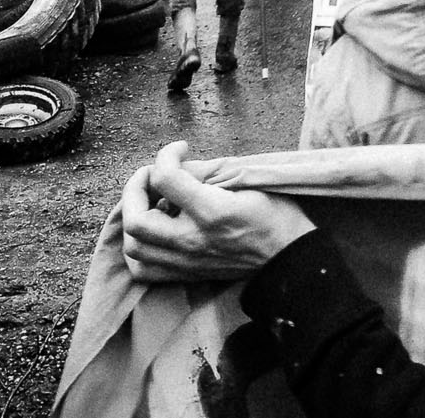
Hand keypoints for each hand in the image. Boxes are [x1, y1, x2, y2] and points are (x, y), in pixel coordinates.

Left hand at [121, 141, 315, 281]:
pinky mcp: (187, 275)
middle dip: (135, 188)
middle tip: (152, 174)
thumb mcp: (248, 181)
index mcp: (212, 212)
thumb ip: (206, 172)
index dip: (166, 155)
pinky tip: (151, 230)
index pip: (165, 179)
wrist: (290, 258)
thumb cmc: (276, 215)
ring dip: (133, 217)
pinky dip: (138, 247)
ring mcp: (187, 263)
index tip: (179, 148)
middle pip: (137, 220)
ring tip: (149, 201)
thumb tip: (176, 166)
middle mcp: (193, 241)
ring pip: (134, 247)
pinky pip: (144, 269)